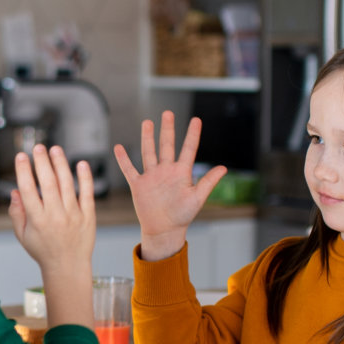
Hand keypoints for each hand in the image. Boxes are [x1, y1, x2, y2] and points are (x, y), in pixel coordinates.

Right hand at [7, 145, 94, 269]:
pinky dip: (85, 178)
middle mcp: (55, 216)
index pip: (28, 191)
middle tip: (38, 147)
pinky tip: (81, 164)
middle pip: (48, 184)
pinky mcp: (88, 216)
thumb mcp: (22, 235)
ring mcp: (73, 215)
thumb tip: (15, 191)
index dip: (23, 171)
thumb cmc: (43, 251)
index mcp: (37, 220)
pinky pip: (87, 194)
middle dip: (42, 163)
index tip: (21, 156)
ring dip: (61, 165)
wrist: (68, 267)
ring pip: (67, 185)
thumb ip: (16, 213)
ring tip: (55, 150)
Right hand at [114, 111, 225, 256]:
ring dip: (148, 138)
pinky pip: (129, 169)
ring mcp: (152, 176)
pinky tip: (118, 148)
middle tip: (168, 113)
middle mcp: (166, 171)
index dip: (192, 134)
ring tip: (147, 122)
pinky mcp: (139, 185)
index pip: (188, 149)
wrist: (164, 230)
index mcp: (181, 173)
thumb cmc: (182, 215)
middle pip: (166, 145)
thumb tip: (224, 168)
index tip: (196, 120)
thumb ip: (209, 182)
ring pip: (149, 152)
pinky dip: (124, 160)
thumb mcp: (197, 198)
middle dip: (167, 129)